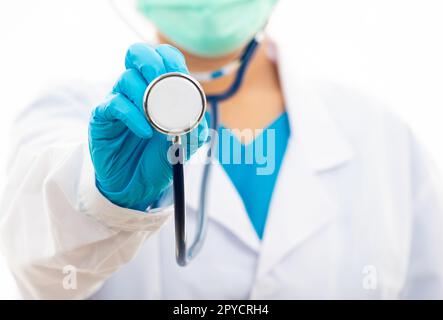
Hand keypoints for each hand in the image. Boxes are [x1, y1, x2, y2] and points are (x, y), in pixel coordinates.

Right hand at [88, 43, 207, 209]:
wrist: (138, 185)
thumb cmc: (161, 158)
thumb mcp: (187, 143)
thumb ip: (195, 126)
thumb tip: (198, 113)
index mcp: (159, 88)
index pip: (162, 56)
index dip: (171, 59)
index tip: (181, 76)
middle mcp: (137, 88)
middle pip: (137, 53)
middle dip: (153, 64)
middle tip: (164, 85)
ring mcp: (118, 100)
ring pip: (126, 79)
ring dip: (145, 97)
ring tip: (157, 122)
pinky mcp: (102, 117)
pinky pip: (115, 105)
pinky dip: (133, 116)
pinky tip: (145, 131)